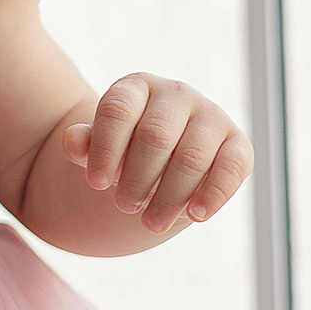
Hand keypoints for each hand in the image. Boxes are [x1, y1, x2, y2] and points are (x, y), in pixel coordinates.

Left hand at [62, 73, 252, 233]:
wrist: (163, 159)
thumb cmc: (125, 150)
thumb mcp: (101, 146)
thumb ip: (85, 143)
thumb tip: (73, 141)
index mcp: (138, 86)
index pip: (118, 110)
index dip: (105, 148)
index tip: (94, 184)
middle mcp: (177, 93)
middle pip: (155, 136)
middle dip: (136, 178)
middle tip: (123, 207)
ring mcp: (211, 115)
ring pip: (191, 156)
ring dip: (169, 195)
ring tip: (150, 223)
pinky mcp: (237, 143)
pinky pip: (232, 166)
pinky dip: (214, 193)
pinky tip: (194, 216)